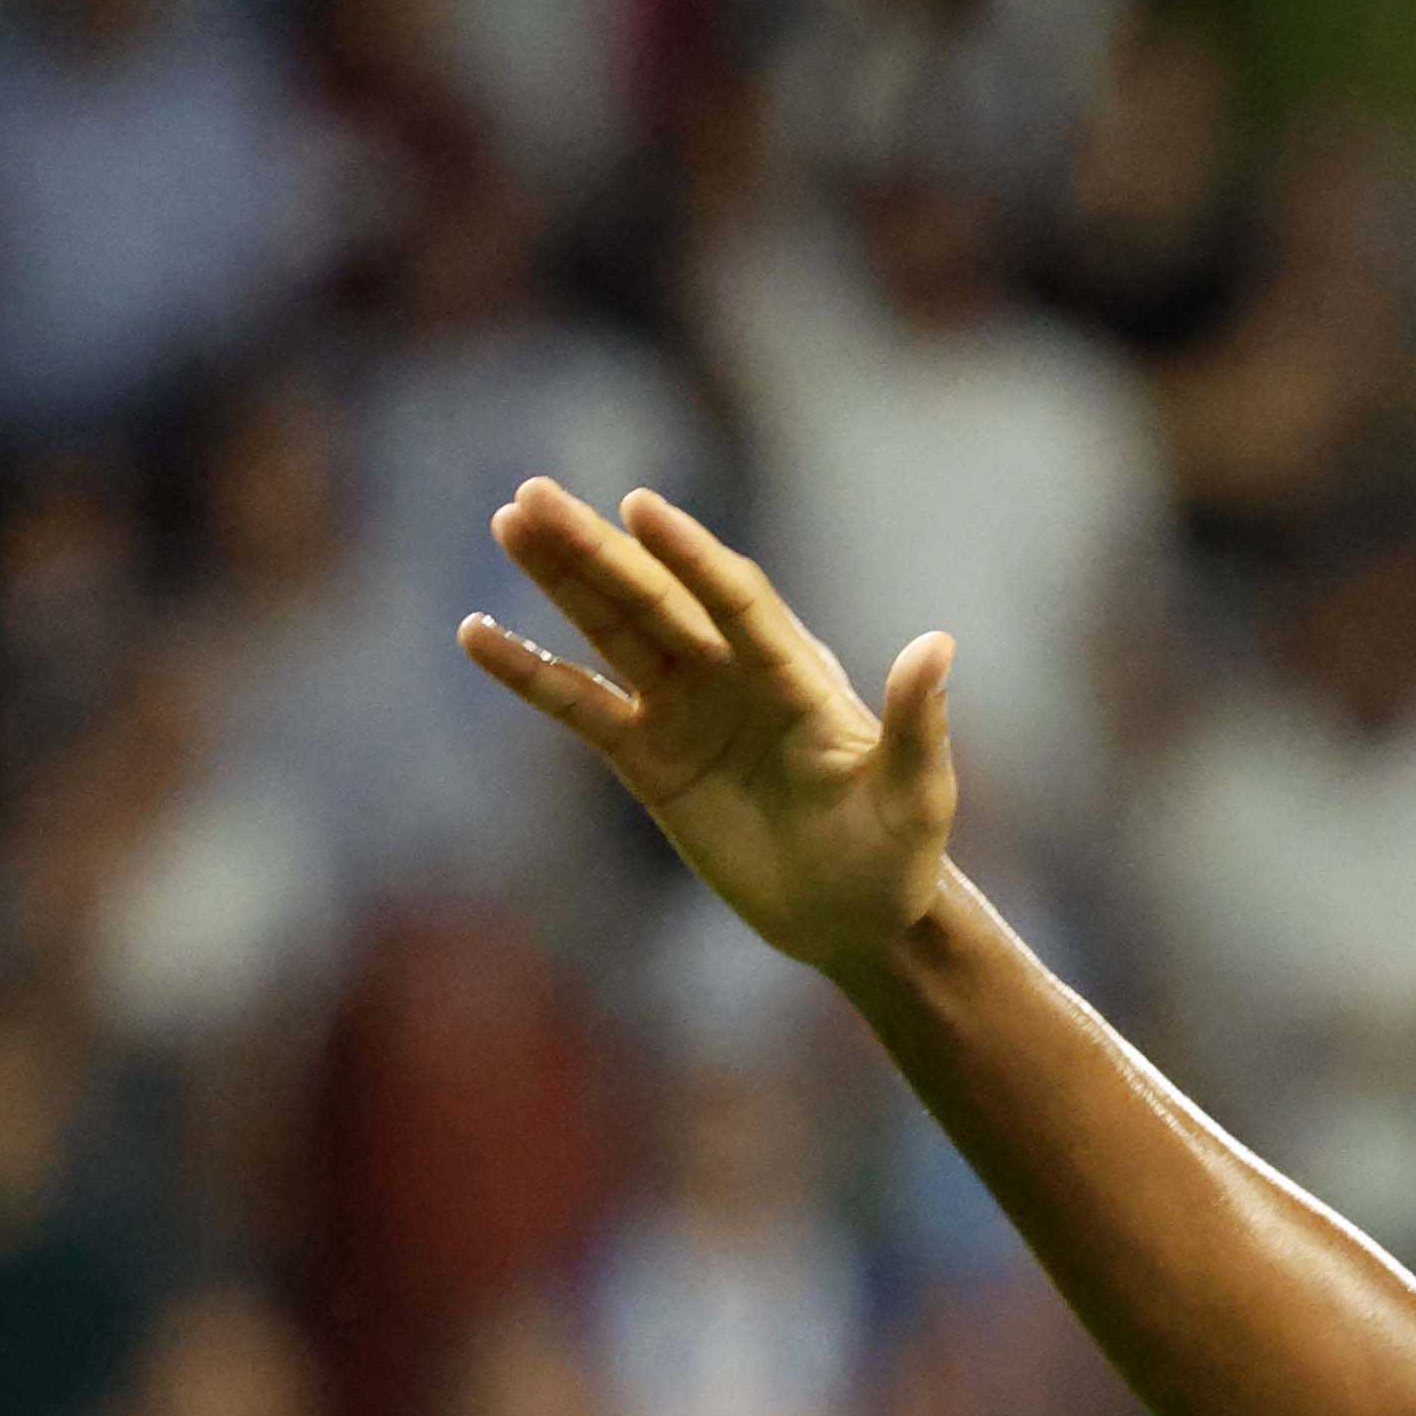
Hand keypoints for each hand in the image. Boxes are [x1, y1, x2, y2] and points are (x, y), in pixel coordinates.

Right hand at [462, 480, 956, 977]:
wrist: (857, 918)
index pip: (734, 599)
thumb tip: (937, 646)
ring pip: (612, 631)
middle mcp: (733, 677)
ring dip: (560, 580)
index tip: (640, 508)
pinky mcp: (650, 759)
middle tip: (532, 496)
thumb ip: (918, 724)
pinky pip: (580, 705)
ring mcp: (686, 712)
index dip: (689, 556)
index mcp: (795, 675)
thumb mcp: (916, 796)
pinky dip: (530, 673)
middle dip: (597, 550)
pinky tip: (477, 636)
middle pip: (656, 599)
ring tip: (508, 523)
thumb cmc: (898, 857)